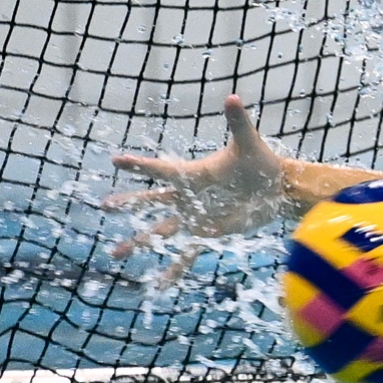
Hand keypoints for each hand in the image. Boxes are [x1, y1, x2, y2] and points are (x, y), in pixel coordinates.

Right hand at [104, 95, 288, 257]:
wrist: (278, 190)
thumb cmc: (261, 163)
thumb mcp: (248, 143)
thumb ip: (238, 122)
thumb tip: (233, 96)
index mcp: (193, 175)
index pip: (161, 169)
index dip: (139, 165)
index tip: (116, 159)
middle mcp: (189, 198)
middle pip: (151, 203)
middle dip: (128, 205)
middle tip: (104, 205)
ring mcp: (196, 218)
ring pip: (160, 232)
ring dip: (138, 243)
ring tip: (114, 253)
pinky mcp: (209, 234)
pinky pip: (187, 254)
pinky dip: (173, 270)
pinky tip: (159, 285)